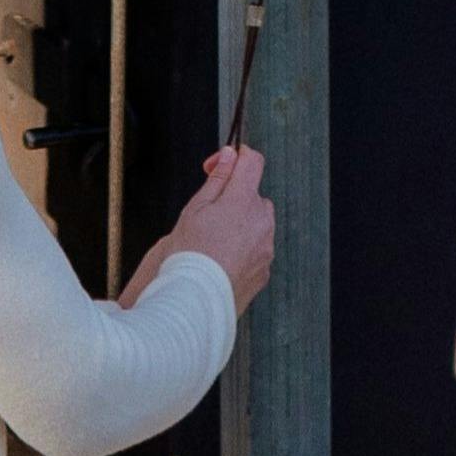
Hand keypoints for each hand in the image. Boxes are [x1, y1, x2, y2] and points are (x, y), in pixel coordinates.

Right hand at [123, 144, 278, 315]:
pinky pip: (258, 250)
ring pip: (258, 224)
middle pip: (255, 196)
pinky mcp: (265, 270)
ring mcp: (266, 248)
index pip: (253, 161)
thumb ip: (218, 179)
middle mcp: (262, 222)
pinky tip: (220, 260)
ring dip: (241, 226)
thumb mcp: (195, 208)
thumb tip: (230, 156)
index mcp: (243, 200)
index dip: (237, 157)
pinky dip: (243, 250)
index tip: (221, 164)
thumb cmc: (189, 253)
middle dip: (235, 198)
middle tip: (208, 214)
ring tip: (212, 243)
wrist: (194, 300)